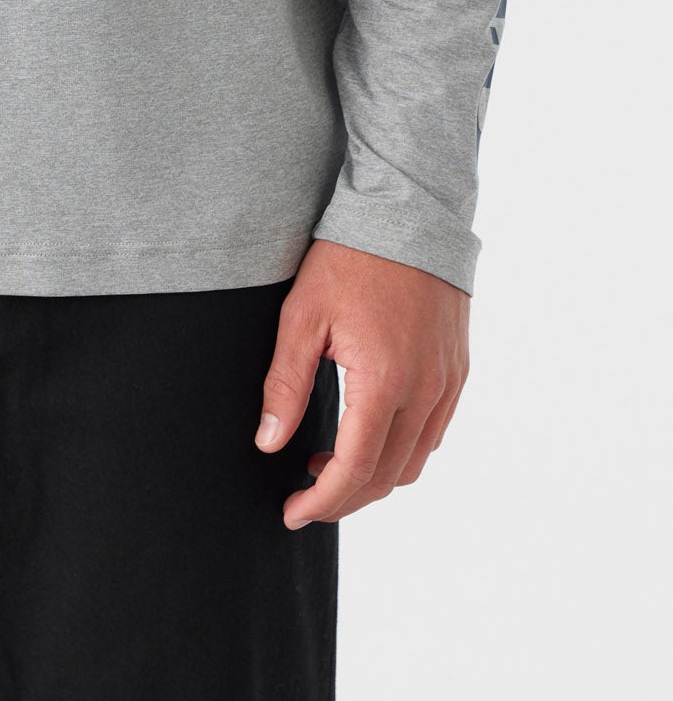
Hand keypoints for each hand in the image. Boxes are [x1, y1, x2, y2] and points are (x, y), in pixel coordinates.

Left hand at [256, 239, 468, 527]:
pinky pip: (434, 433)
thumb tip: (268, 443)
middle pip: (387, 477)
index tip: (292, 513)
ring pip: (415, 462)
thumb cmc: (350, 259)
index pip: (354, 470)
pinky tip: (367, 432)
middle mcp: (425, 392)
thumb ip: (285, 384)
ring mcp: (448, 383)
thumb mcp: (303, 315)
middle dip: (344, 497)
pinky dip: (401, 450)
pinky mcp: (457, 370)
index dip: (321, 502)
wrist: (409, 212)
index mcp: (385, 382)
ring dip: (373, 477)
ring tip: (327, 462)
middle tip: (304, 496)